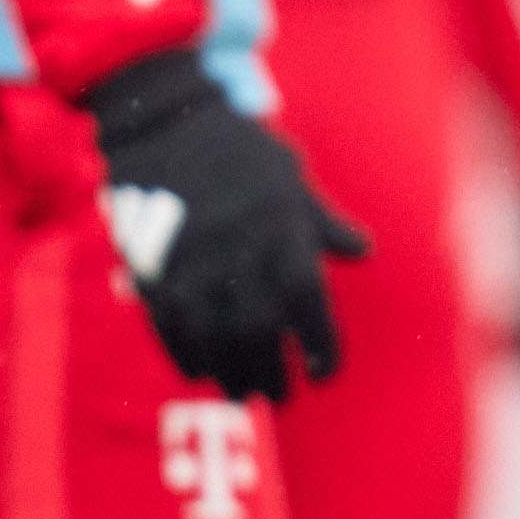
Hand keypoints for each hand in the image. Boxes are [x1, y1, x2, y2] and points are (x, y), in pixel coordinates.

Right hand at [82, 50, 368, 400]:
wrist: (164, 124)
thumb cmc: (237, 150)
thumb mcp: (289, 177)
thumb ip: (322, 222)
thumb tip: (364, 252)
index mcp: (283, 235)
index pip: (311, 310)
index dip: (322, 348)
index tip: (325, 372)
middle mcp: (243, 261)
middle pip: (262, 339)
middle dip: (273, 376)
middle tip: (279, 394)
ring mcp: (195, 271)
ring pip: (218, 346)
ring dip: (232, 377)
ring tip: (242, 393)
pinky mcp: (156, 275)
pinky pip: (173, 334)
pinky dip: (189, 359)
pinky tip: (201, 369)